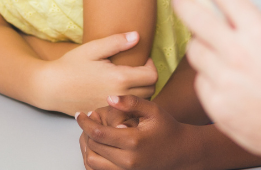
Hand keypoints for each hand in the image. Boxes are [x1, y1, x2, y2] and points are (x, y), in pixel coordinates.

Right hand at [40, 31, 158, 115]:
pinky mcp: (105, 115)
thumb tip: (137, 36)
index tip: (143, 60)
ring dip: (141, 92)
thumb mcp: (93, 49)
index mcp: (119, 79)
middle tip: (137, 69)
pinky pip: (126, 112)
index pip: (152, 76)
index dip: (151, 66)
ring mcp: (112, 109)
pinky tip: (119, 94)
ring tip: (129, 81)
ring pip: (140, 103)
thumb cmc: (70, 66)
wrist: (50, 88)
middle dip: (148, 79)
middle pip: (150, 91)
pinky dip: (129, 104)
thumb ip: (117, 42)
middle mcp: (119, 97)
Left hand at [77, 95, 195, 169]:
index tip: (80, 114)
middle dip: (85, 132)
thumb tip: (108, 98)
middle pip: (93, 147)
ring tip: (90, 133)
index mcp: (133, 141)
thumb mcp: (153, 110)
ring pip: (92, 162)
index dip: (85, 122)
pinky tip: (96, 147)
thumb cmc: (166, 128)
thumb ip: (131, 102)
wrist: (181, 152)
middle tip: (87, 120)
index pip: (98, 133)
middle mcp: (128, 160)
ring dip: (86, 147)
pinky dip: (92, 160)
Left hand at [172, 0, 260, 165]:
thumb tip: (249, 25)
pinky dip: (208, 79)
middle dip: (185, 5)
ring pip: (195, 52)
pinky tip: (221, 81)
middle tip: (180, 0)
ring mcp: (224, 80)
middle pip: (196, 19)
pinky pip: (201, 82)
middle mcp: (239, 53)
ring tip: (208, 48)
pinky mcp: (216, 105)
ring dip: (201, 47)